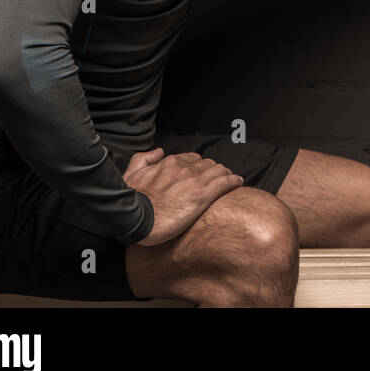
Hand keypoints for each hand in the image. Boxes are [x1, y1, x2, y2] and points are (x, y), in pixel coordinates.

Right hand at [124, 148, 243, 245]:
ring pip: (219, 171)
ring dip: (225, 174)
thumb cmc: (131, 200)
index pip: (192, 159)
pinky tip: (238, 182)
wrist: (136, 220)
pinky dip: (234, 181)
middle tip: (219, 177)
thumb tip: (159, 151)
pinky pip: (225, 182)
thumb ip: (144, 159)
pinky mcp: (203, 196)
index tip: (202, 172)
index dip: (199, 166)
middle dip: (214, 170)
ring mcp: (196, 181)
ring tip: (230, 179)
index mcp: (170, 163)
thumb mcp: (131, 173)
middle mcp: (185, 168)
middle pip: (207, 164)